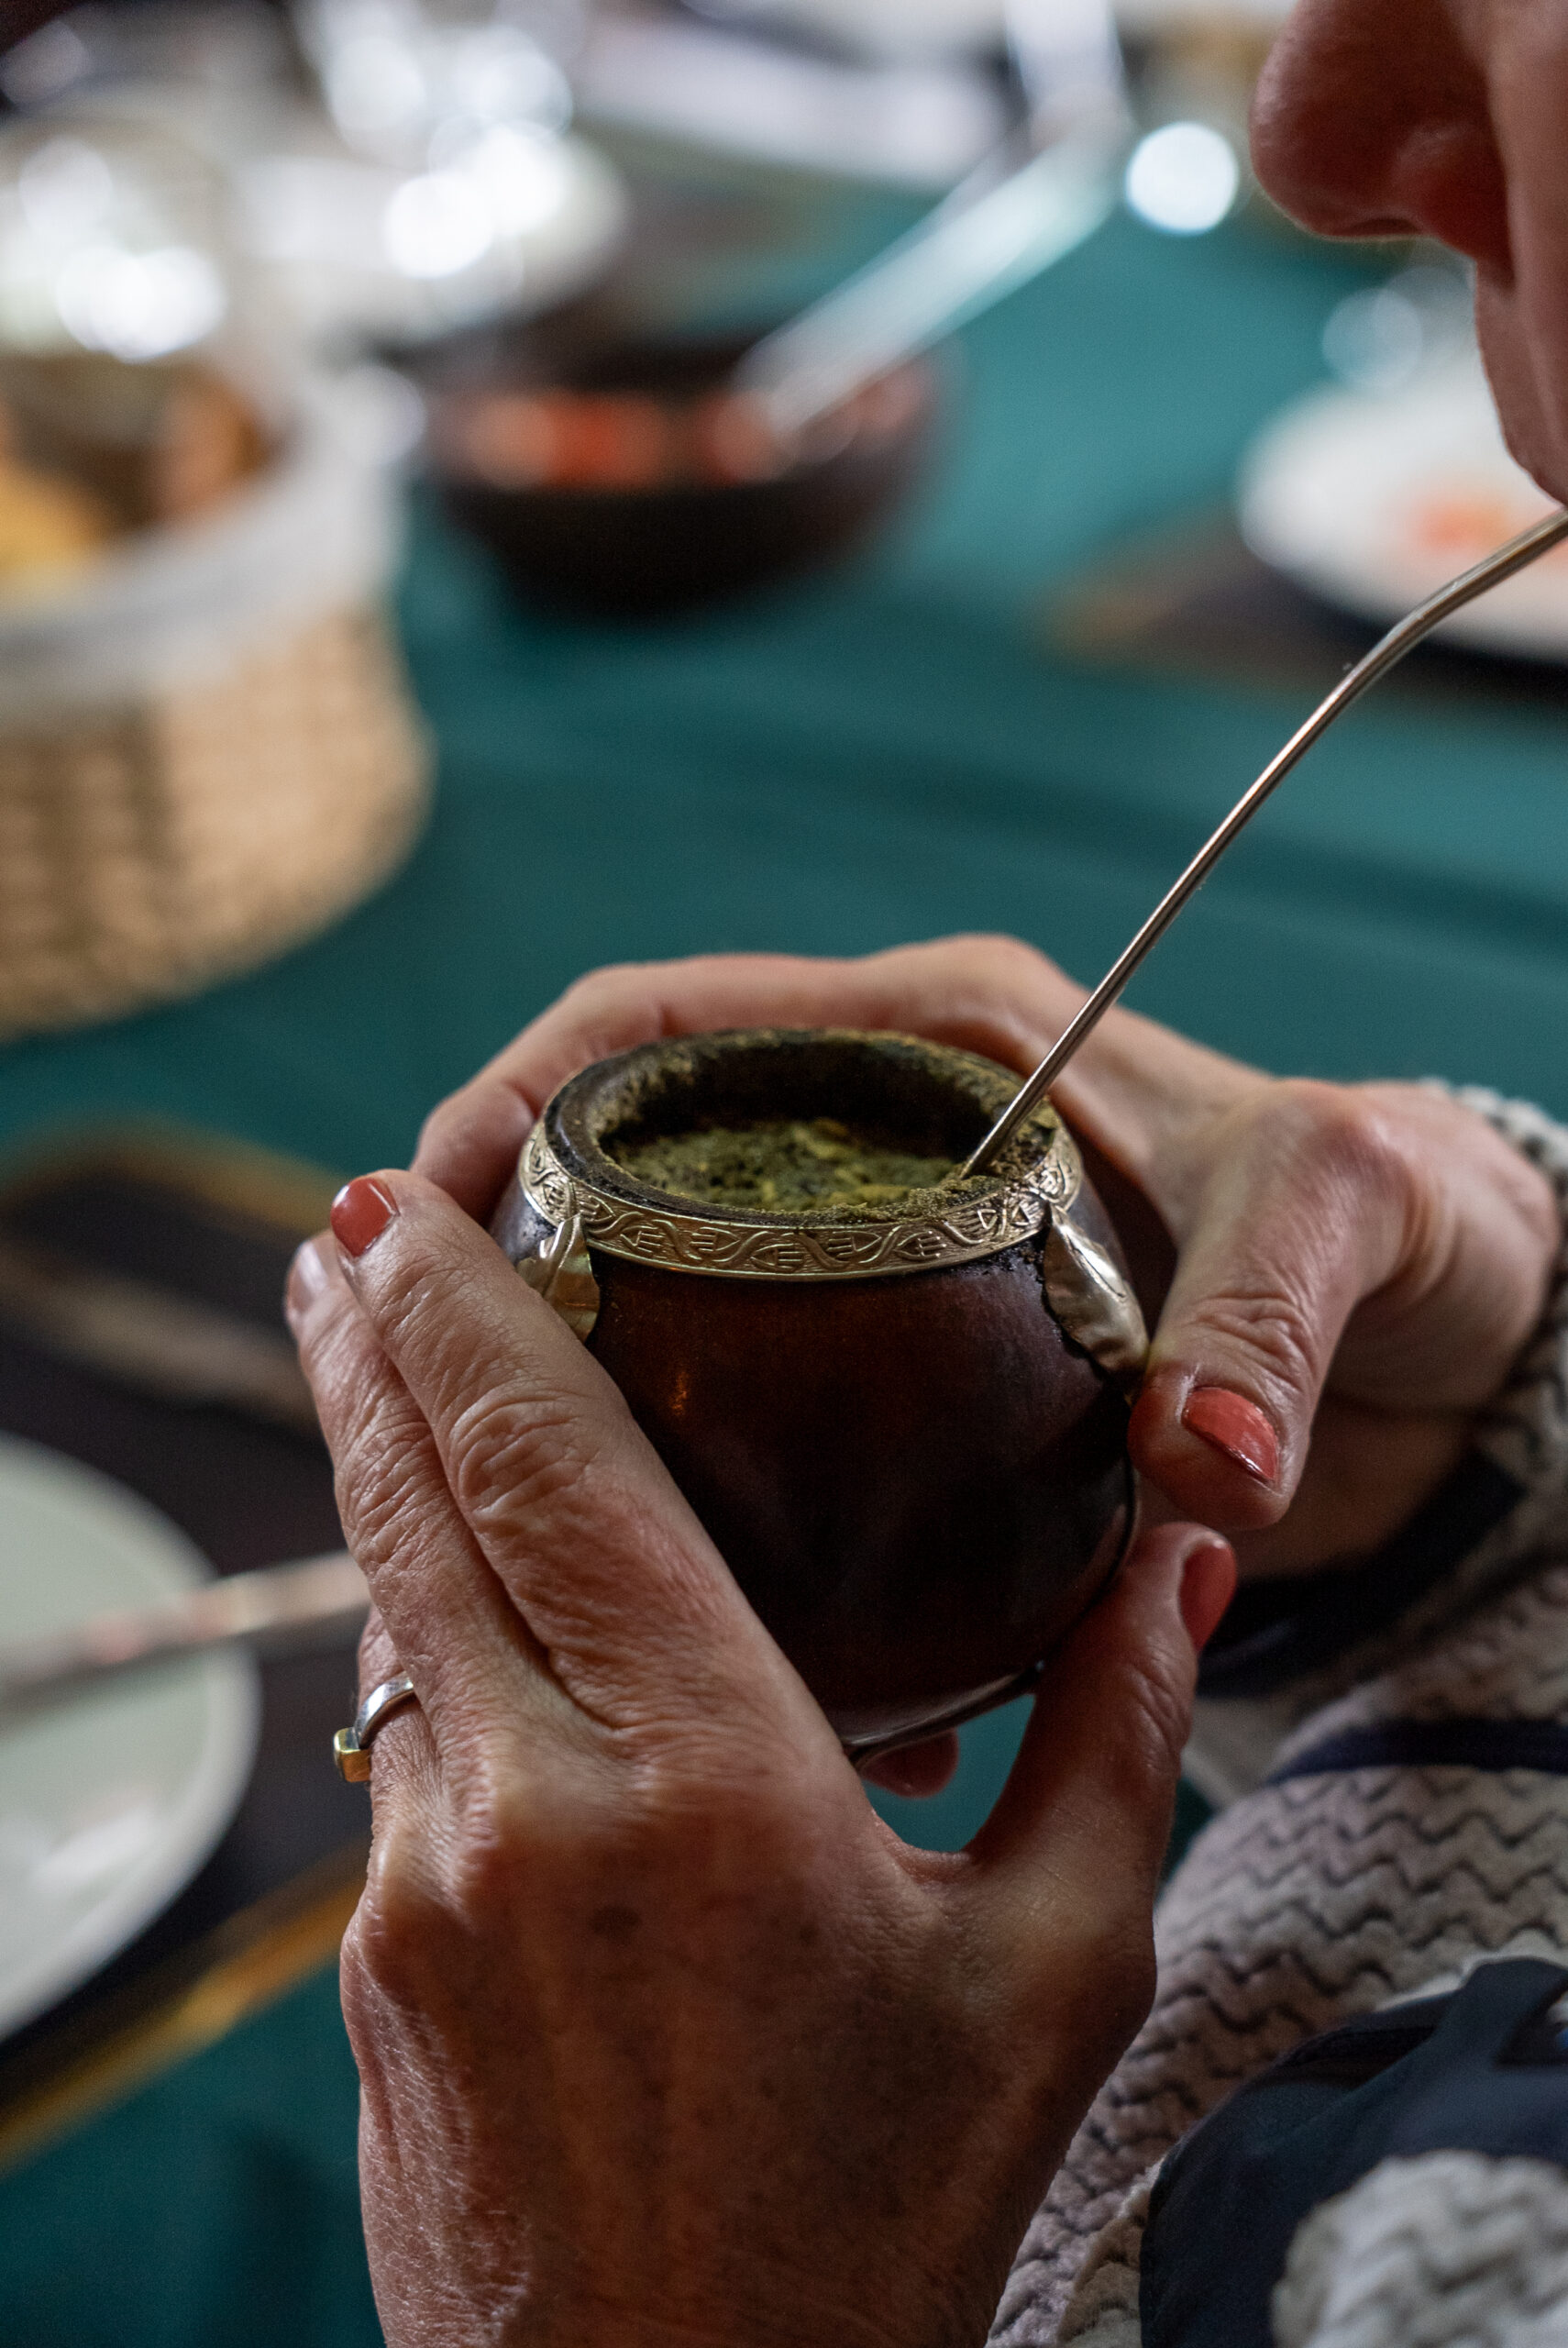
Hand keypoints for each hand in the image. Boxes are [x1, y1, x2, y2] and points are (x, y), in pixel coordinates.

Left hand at [288, 1178, 1231, 2347]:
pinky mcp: (366, 1968)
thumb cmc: (880, 2229)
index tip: (405, 1203)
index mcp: (707, 1789)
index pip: (549, 1475)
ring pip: (384, 1619)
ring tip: (368, 1356)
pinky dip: (417, 1637)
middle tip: (344, 1222)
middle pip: (417, 1508)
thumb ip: (1112, 1736)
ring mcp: (418, 1894)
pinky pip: (392, 1748)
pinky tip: (456, 1603)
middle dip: (370, 1342)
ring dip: (376, 1474)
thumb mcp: (1049, 1977)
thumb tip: (1170, 1561)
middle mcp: (526, 1815)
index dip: (464, 1314)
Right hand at [415, 935, 1559, 1580]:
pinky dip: (722, 1518)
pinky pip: (769, 1434)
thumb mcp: (1342, 1222)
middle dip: (507, 1280)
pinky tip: (722, 1632)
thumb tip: (1193, 1470)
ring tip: (522, 1533)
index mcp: (939, 1043)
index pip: (664, 1024)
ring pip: (673, 1319)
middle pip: (623, 1183)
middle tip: (423, 1407)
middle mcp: (884, 1144)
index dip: (520, 1094)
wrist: (1465, 1339)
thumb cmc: (1404, 1223)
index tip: (428, 1208)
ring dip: (592, 1417)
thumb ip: (1268, 1324)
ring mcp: (892, 1273)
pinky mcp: (920, 1386)